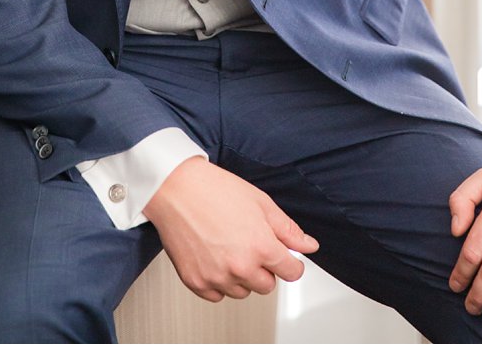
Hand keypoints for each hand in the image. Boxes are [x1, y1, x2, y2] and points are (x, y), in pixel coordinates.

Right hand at [142, 156, 318, 301]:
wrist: (173, 187)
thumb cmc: (212, 189)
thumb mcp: (260, 202)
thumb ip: (288, 229)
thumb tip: (308, 246)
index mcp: (261, 247)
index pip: (292, 273)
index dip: (289, 262)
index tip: (282, 256)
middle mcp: (240, 266)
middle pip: (267, 285)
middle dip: (263, 268)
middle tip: (247, 244)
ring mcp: (217, 276)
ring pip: (242, 291)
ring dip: (240, 276)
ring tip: (226, 248)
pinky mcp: (196, 281)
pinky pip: (217, 295)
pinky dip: (217, 282)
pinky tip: (212, 258)